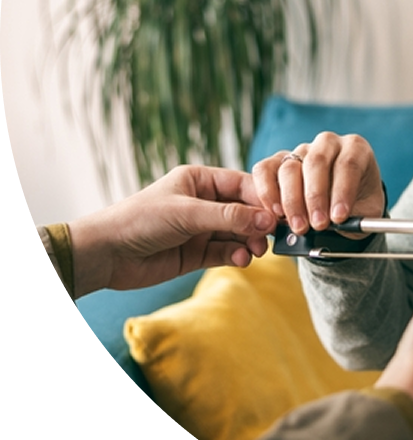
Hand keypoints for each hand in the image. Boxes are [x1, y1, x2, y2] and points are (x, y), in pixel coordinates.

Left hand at [68, 165, 274, 295]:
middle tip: (273, 236)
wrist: (105, 255)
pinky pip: (226, 252)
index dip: (263, 198)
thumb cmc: (140, 220)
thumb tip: (268, 220)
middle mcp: (204, 202)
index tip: (281, 212)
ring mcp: (201, 229)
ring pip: (238, 233)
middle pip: (244, 210)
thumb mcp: (188, 213)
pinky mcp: (197, 253)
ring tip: (256, 251)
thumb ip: (229, 217)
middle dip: (259, 223)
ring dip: (250, 241)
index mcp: (200, 180)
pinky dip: (237, 255)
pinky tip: (242, 259)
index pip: (242, 185)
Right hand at [251, 132, 384, 234]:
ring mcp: (300, 150)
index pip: (348, 164)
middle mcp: (328, 143)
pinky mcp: (278, 160)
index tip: (339, 217)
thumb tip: (335, 227)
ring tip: (299, 226)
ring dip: (292, 201)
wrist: (342, 204)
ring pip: (290, 167)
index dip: (342, 192)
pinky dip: (267, 192)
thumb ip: (355, 217)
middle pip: (316, 162)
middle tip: (318, 225)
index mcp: (356, 149)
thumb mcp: (366, 212)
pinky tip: (276, 213)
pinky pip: (265, 170)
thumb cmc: (357, 204)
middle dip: (315, 197)